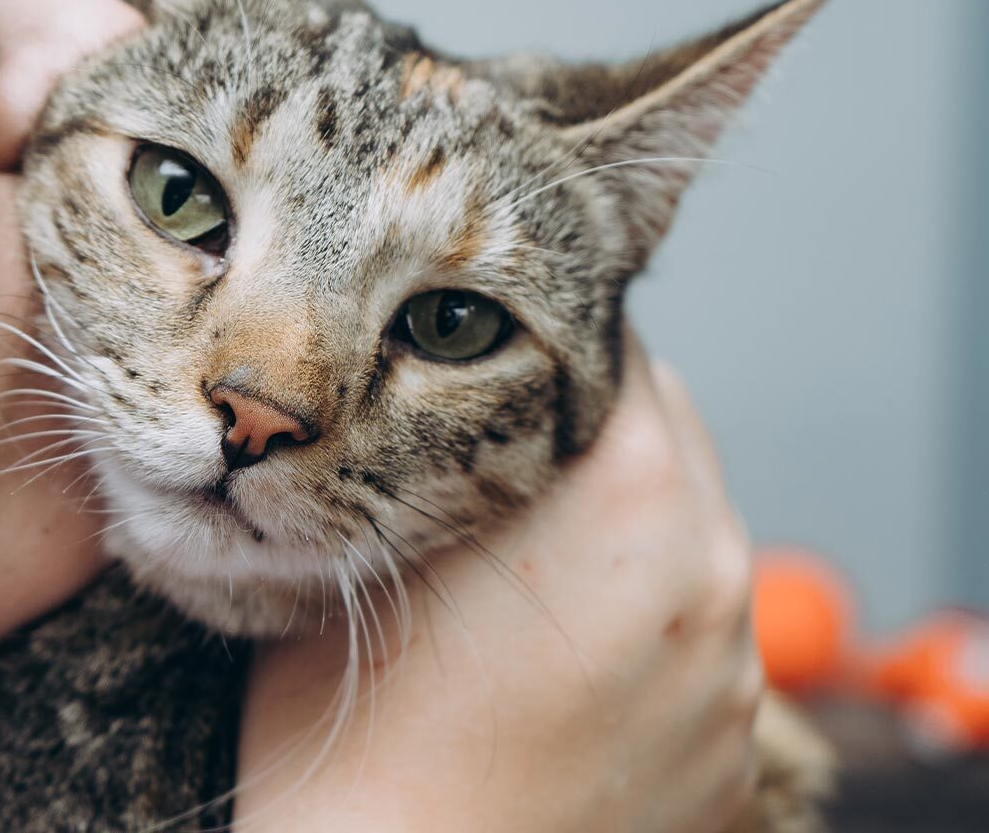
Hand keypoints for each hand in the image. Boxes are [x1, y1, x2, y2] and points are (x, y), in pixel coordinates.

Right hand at [234, 326, 761, 831]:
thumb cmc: (355, 735)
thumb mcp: (368, 543)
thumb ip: (432, 442)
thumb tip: (451, 383)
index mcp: (632, 498)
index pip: (618, 350)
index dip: (550, 337)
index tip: (505, 344)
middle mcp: (709, 574)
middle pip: (667, 429)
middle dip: (590, 417)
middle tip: (505, 431)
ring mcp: (732, 673)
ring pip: (689, 527)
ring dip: (624, 512)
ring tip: (534, 543)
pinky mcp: (732, 750)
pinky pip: (697, 627)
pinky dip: (645, 608)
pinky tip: (565, 642)